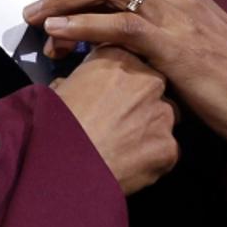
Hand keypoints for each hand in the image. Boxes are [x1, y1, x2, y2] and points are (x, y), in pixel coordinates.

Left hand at [24, 0, 226, 182]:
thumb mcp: (193, 57)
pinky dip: (83, 23)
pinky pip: (122, 24)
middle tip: (34, 8)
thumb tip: (118, 51)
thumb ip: (160, 44)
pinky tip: (58, 31)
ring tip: (35, 18)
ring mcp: (180, 16)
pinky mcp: (178, 46)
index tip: (50, 4)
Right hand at [50, 45, 179, 194]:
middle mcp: (147, 79)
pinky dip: (151, 157)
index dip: (117, 79)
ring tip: (121, 145)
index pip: (127, 58)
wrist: (68, 168)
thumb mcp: (57, 91)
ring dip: (148, 128)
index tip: (107, 92)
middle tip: (115, 120)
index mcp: (118, 58)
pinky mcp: (169, 146)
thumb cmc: (57, 128)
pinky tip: (129, 164)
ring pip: (163, 117)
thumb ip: (76, 82)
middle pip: (151, 85)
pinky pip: (166, 150)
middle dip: (138, 101)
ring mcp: (162, 113)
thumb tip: (74, 89)